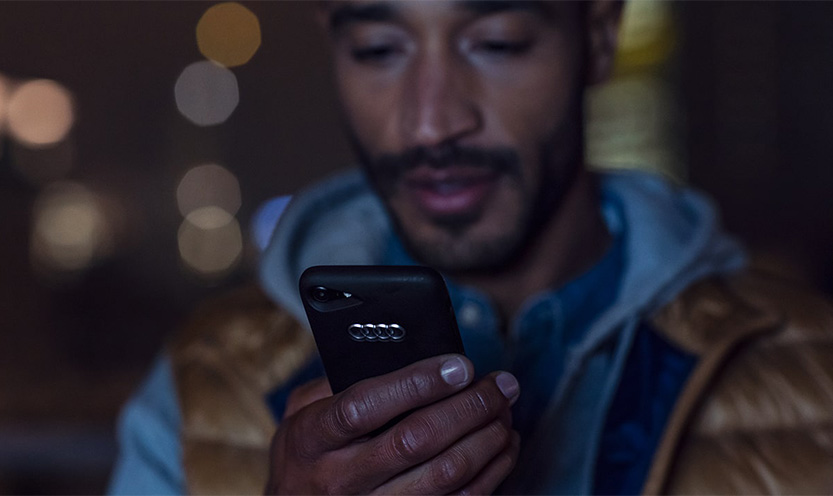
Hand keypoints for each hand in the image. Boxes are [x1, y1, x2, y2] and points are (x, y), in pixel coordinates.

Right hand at [265, 354, 520, 494]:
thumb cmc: (307, 452)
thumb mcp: (302, 410)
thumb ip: (341, 381)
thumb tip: (405, 355)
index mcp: (310, 438)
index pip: (364, 407)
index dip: (415, 384)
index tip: (458, 365)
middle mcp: (339, 479)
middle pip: (415, 441)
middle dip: (468, 407)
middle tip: (499, 384)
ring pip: (444, 476)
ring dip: (486, 438)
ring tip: (504, 408)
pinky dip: (491, 471)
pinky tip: (502, 443)